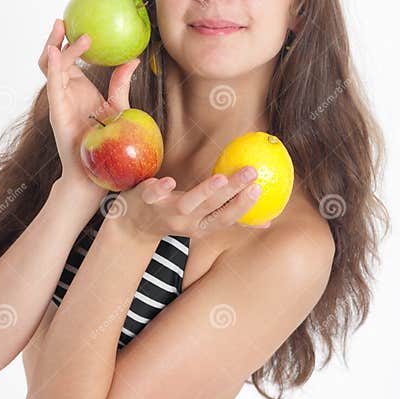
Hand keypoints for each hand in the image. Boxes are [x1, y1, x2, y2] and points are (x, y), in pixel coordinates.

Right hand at [41, 18, 140, 186]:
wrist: (96, 173)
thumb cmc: (106, 143)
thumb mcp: (118, 107)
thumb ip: (120, 83)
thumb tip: (133, 59)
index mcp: (77, 89)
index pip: (68, 59)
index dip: (69, 41)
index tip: (78, 22)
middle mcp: (65, 92)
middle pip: (53, 58)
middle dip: (56, 38)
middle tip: (64, 20)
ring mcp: (60, 101)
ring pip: (50, 67)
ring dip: (56, 47)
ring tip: (65, 31)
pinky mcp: (58, 112)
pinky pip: (53, 86)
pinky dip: (52, 67)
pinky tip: (55, 53)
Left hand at [108, 166, 272, 239]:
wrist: (132, 225)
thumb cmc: (175, 217)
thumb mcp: (203, 222)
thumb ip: (231, 218)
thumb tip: (267, 223)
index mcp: (201, 226)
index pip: (226, 218)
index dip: (243, 206)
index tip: (260, 188)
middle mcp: (186, 222)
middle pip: (212, 208)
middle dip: (233, 192)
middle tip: (251, 172)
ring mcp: (165, 212)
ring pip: (188, 204)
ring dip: (205, 192)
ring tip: (222, 177)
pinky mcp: (146, 200)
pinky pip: (153, 195)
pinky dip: (160, 190)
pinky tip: (170, 181)